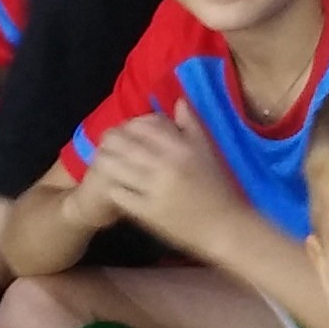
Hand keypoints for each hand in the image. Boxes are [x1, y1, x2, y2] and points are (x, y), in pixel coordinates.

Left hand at [87, 114, 251, 257]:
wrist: (224, 227)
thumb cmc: (218, 186)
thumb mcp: (208, 150)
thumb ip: (191, 124)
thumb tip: (178, 101)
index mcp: (180, 147)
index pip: (140, 126)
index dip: (126, 125)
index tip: (123, 130)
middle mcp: (165, 165)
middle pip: (121, 144)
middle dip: (108, 142)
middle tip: (105, 144)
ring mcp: (154, 190)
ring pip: (114, 168)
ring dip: (106, 163)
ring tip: (104, 163)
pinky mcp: (147, 212)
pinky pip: (118, 195)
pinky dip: (113, 188)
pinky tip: (114, 187)